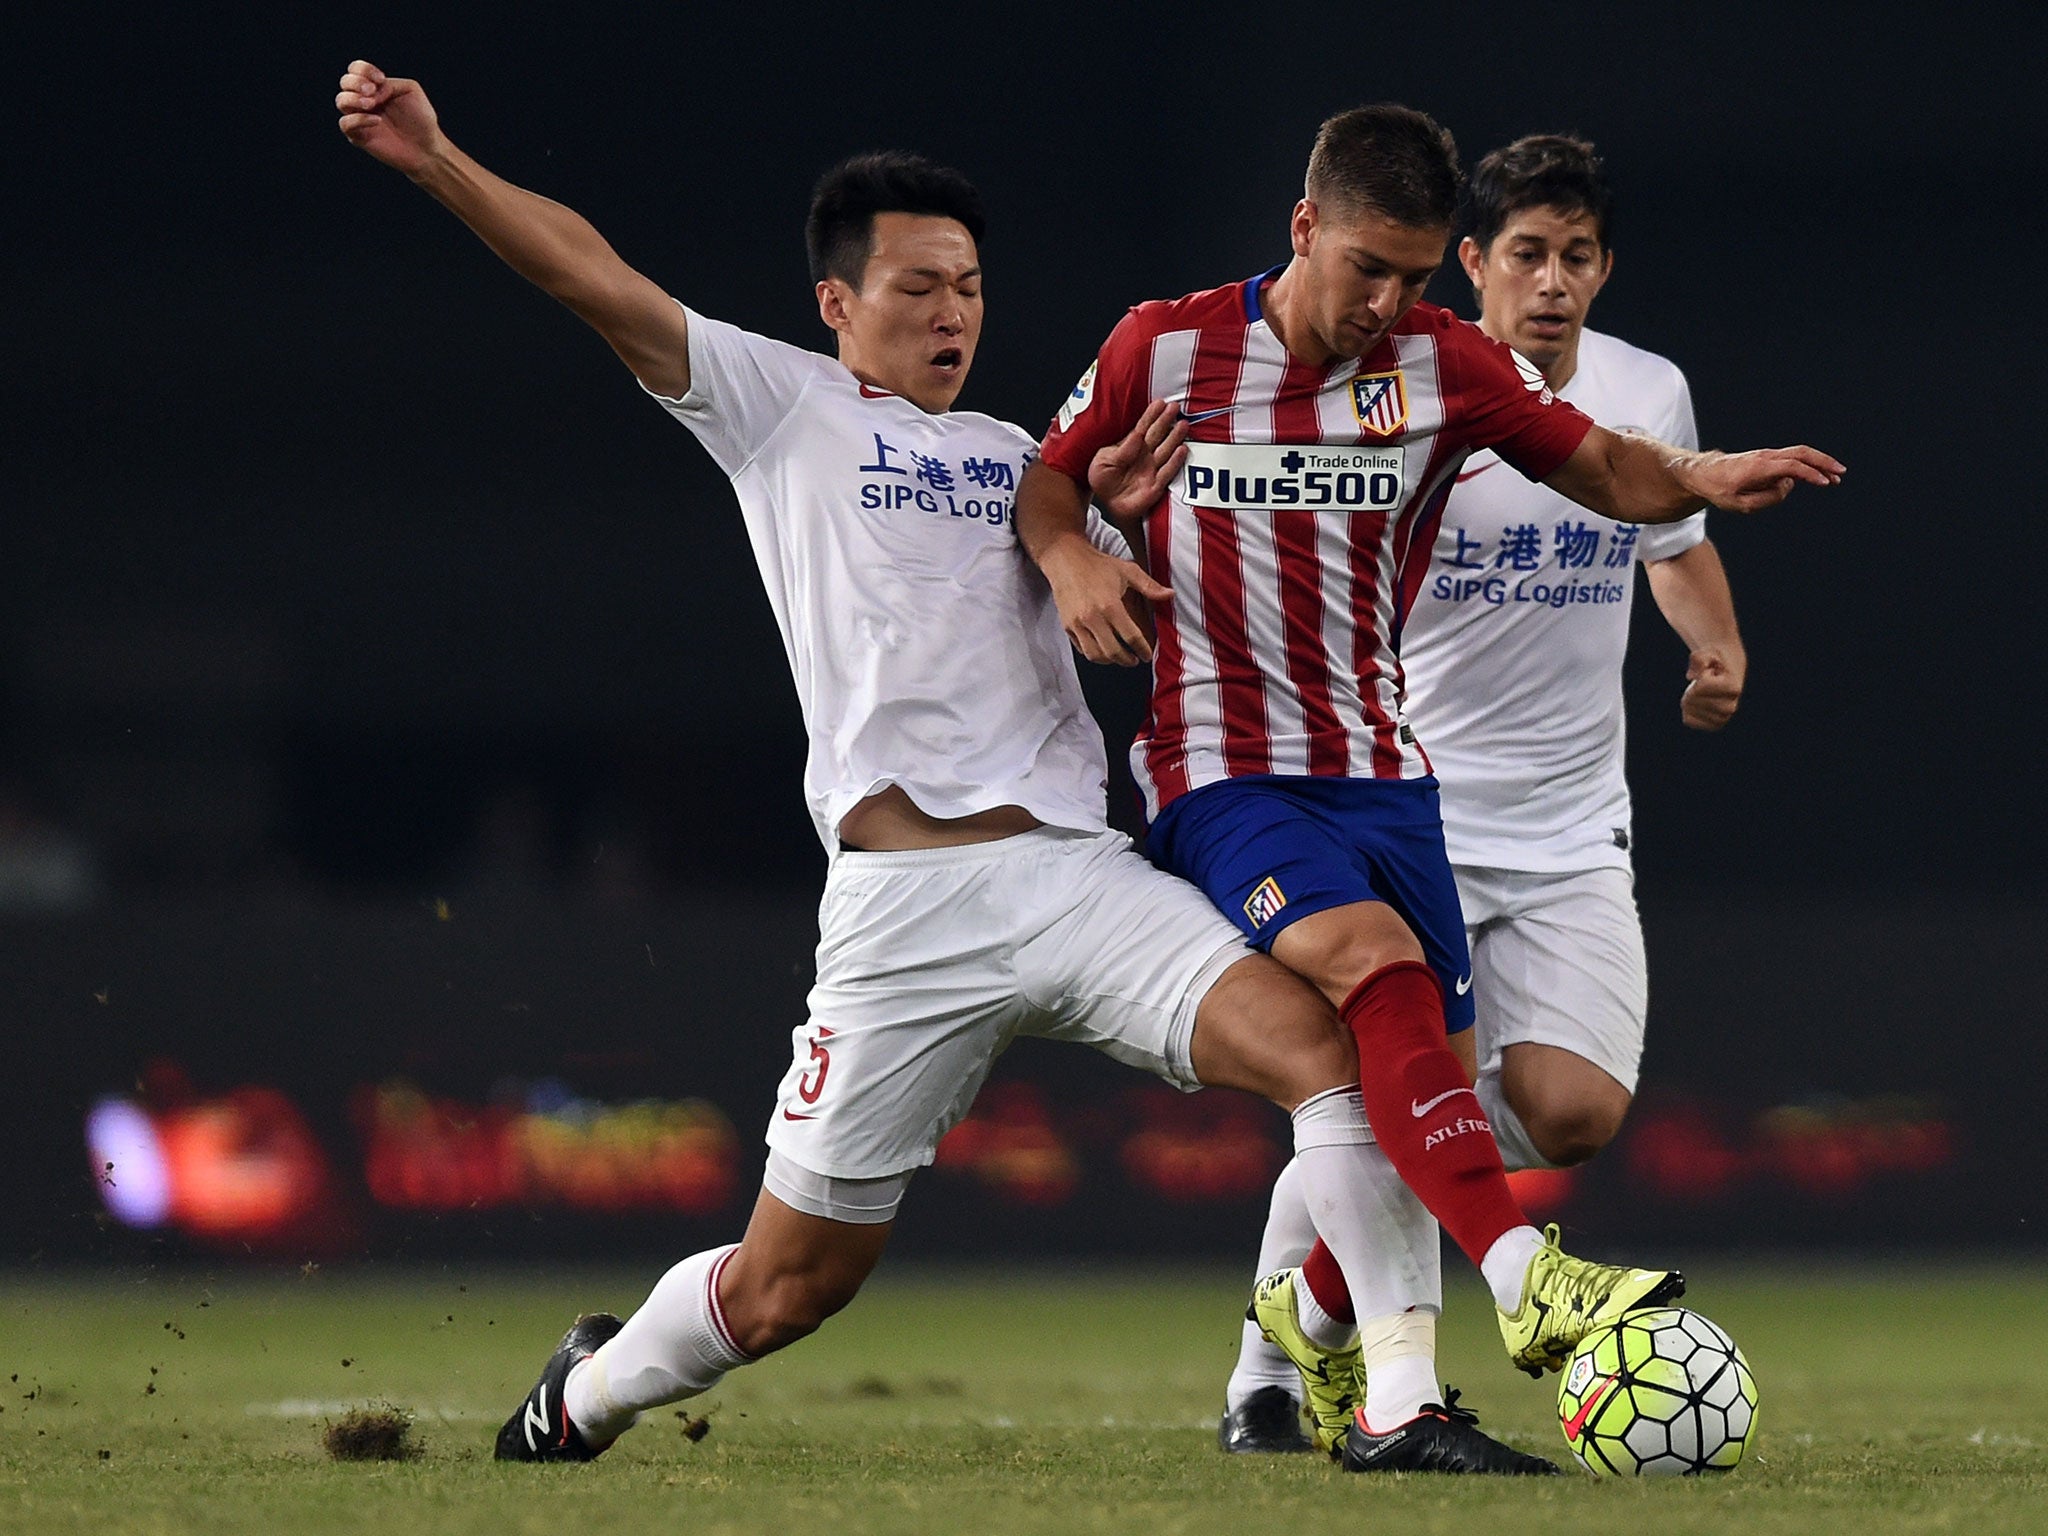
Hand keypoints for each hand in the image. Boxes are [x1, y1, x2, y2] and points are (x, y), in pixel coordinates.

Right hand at [336, 60, 443, 176]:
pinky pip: (345, 123)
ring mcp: (360, 118)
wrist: (427, 147)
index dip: (363, 69)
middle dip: (356, 82)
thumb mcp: (410, 90)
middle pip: (345, 82)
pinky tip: (377, 120)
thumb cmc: (421, 119)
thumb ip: (390, 83)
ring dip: (354, 99)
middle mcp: (364, 100)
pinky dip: (359, 119)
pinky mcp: (358, 136)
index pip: (356, 69)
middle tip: (372, 90)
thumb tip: (371, 92)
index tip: (381, 79)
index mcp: (375, 87)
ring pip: (341, 101)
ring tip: (371, 104)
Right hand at [1040, 537, 1171, 666]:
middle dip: (1127, 660)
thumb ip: (1149, 586)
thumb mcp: (1127, 571)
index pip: (1131, 637)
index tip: (1147, 654)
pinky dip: (1094, 654)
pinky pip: (1081, 648)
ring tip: (1119, 657)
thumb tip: (1170, 595)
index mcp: (1110, 606)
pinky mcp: (1067, 625)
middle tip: (1135, 660)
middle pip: (1113, 652)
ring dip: (1110, 661)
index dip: (1142, 649)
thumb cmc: (1097, 564)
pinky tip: (1102, 650)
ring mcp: (1077, 624)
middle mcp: (1092, 618)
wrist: (1065, 559)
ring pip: (1095, 655)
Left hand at [1086, 400, 1187, 522]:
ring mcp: (1152, 469)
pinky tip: (1182, 450)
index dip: (1151, 415)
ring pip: (1166, 450)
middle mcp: (1144, 456)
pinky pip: (1167, 472)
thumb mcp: (1104, 462)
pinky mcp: (1156, 485)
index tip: (1160, 403)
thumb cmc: (1103, 481)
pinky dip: (1175, 461)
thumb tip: (1136, 435)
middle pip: (1157, 435)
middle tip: (1175, 407)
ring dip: (1175, 437)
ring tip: (1183, 424)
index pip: (1142, 427)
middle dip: (1166, 420)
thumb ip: (1121, 450)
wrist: (1106, 504)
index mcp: (1131, 446)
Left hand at [1681, 646, 1743, 730]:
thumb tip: (1691, 677)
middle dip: (1691, 688)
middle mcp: (1731, 707)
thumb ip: (1699, 658)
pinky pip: (1688, 720)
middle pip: (1692, 698)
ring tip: (1703, 694)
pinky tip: (1699, 705)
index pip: (1701, 685)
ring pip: (1688, 710)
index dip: (1701, 676)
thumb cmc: (1714, 662)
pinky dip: (1687, 710)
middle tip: (1704, 684)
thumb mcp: (1706, 653)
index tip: (1712, 674)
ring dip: (1689, 699)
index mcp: (1733, 689)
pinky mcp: (1713, 726)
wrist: (1726, 674)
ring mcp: (1722, 719)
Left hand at [1685, 445, 1843, 512]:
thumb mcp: (1739, 504)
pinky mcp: (1768, 459)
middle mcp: (1766, 457)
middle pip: (1802, 453)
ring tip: (1835, 477)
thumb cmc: (1719, 489)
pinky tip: (1817, 477)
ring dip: (1819, 463)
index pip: (1792, 467)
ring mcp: (1768, 456)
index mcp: (1759, 467)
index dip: (1810, 474)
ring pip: (1800, 454)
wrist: (1703, 473)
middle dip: (1823, 462)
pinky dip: (1808, 465)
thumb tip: (1787, 486)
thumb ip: (1766, 499)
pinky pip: (1793, 459)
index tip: (1825, 483)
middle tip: (1841, 473)